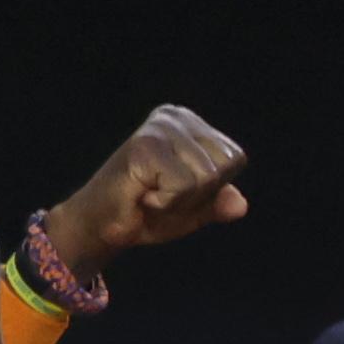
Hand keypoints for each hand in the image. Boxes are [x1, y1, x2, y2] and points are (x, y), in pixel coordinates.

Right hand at [40, 105, 248, 271]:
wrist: (102, 226)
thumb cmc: (146, 212)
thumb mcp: (193, 210)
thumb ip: (218, 203)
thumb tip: (241, 205)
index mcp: (191, 125)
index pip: (235, 159)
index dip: (212, 189)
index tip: (178, 191)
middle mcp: (176, 117)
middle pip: (223, 167)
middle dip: (198, 195)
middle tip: (162, 193)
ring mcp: (159, 128)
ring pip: (205, 177)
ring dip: (180, 200)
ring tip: (151, 193)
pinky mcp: (145, 145)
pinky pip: (183, 186)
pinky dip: (165, 202)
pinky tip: (142, 194)